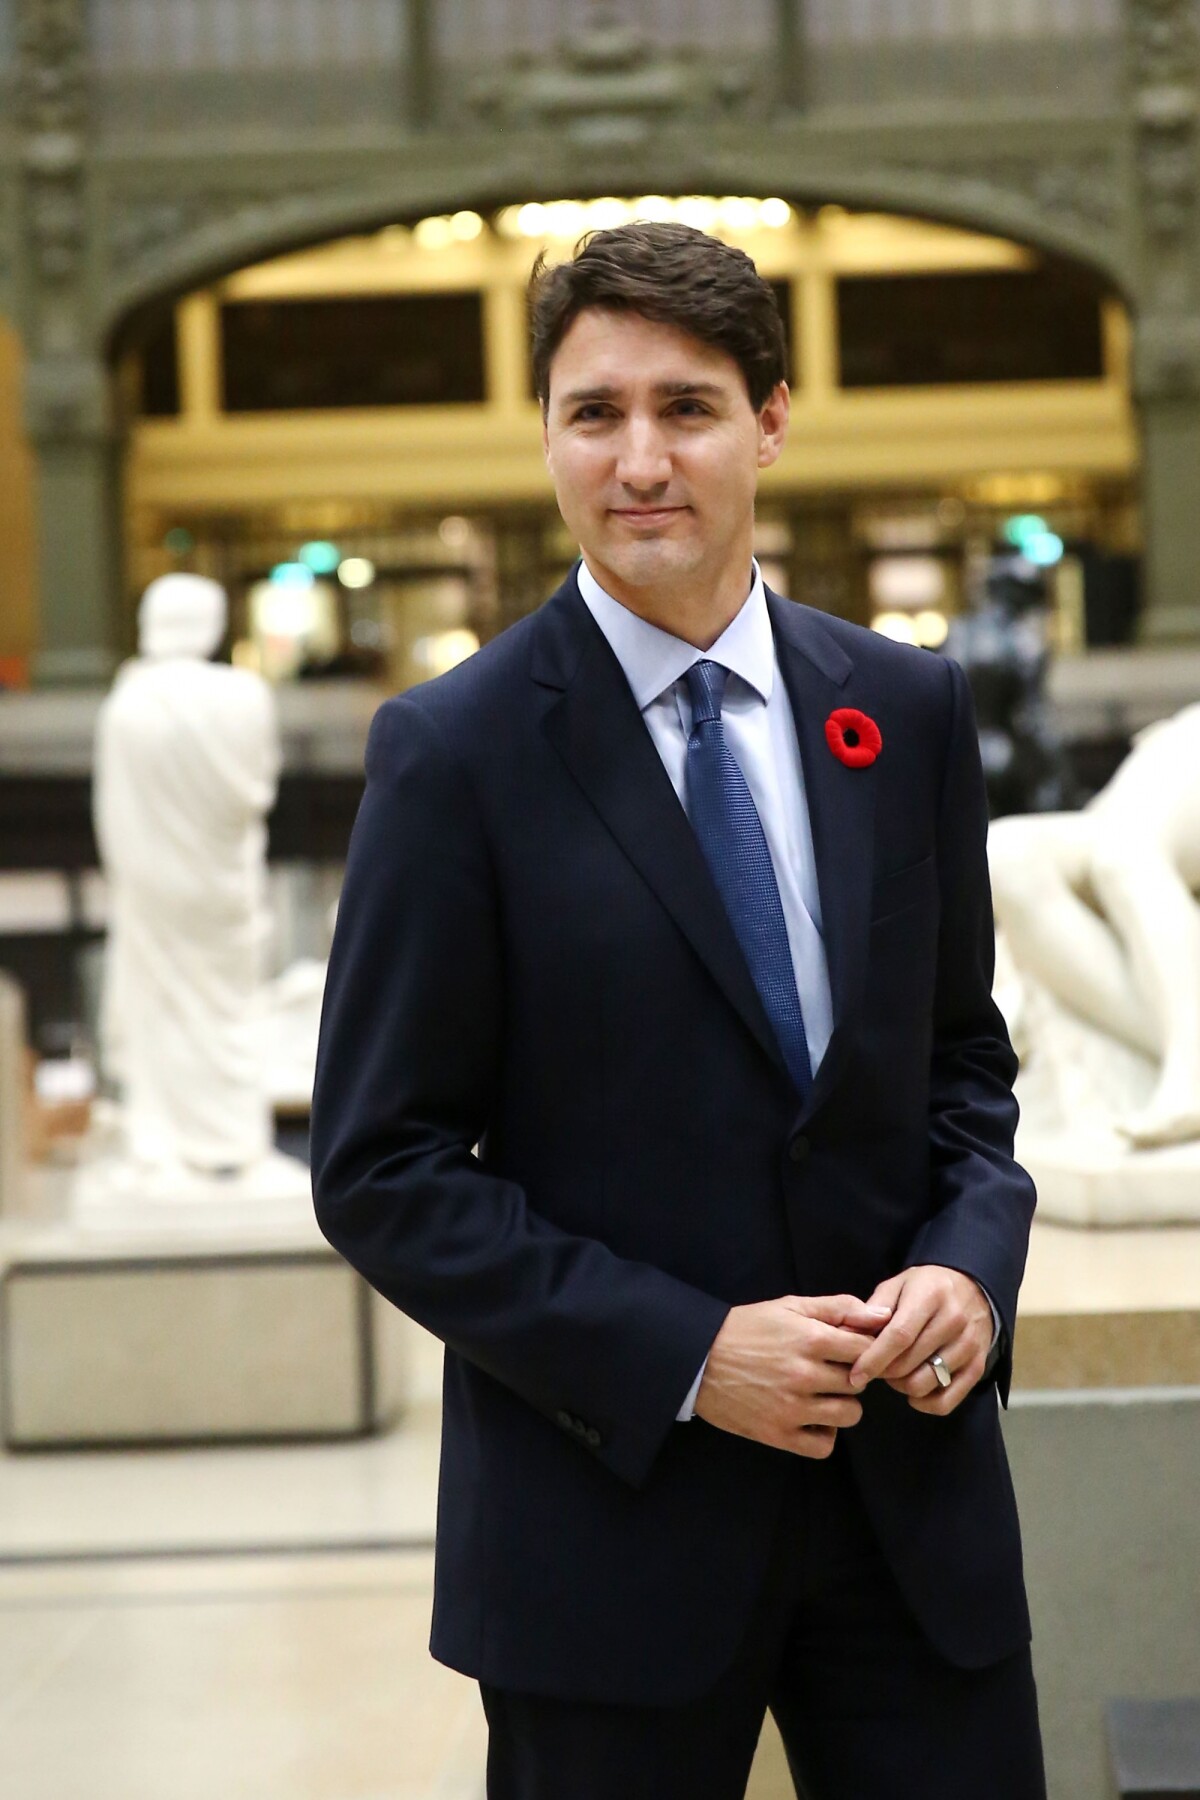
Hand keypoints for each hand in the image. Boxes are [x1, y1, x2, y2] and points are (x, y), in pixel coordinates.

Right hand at [694, 1294, 892, 1457]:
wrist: (698, 1359)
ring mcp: (792, 1408)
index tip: (849, 1352)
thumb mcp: (790, 1307)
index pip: (866, 1350)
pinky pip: (824, 1446)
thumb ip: (838, 1308)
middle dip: (850, 1376)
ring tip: (822, 1395)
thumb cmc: (746, 1329)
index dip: (863, 1350)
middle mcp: (804, 1375)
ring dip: (841, 1405)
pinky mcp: (778, 1434)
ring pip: (849, 1415)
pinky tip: (812, 1419)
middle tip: (830, 1371)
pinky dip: (824, 1434)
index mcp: (810, 1339)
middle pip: (860, 1383)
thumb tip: (882, 1316)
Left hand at [848, 1266, 992, 1415]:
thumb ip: (873, 1307)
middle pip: (909, 1363)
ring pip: (925, 1384)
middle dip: (883, 1372)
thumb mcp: (898, 1284)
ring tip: (896, 1372)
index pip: (899, 1336)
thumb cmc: (927, 1288)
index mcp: (930, 1296)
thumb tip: (850, 1333)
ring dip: (901, 1386)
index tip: (855, 1375)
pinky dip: (924, 1403)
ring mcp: (969, 1345)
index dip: (874, 1359)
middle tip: (876, 1366)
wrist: (973, 1288)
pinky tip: (914, 1390)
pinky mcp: (978, 1366)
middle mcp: (954, 1321)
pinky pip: (946, 1401)